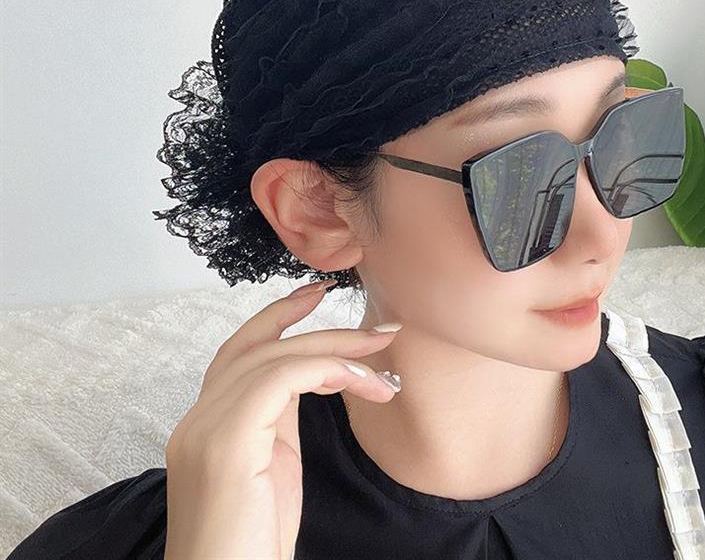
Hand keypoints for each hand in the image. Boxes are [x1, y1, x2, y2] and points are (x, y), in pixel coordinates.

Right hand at [163, 279, 401, 559]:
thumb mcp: (272, 469)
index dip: (276, 318)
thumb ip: (279, 421)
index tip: (316, 294)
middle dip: (316, 325)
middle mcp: (197, 419)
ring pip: (274, 358)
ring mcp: (205, 429)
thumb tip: (312, 379)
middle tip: (372, 322)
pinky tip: (361, 380)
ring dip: (336, 348)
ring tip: (382, 351)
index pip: (239, 353)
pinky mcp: (225, 443)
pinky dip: (327, 369)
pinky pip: (281, 379)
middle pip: (257, 347)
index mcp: (207, 424)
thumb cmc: (253, 543)